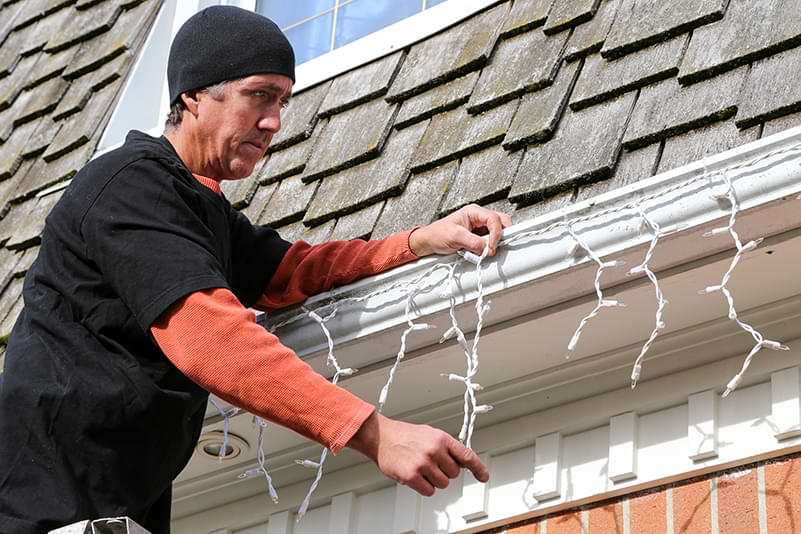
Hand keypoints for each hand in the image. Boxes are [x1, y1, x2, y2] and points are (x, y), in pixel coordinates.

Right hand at [347, 412, 488, 495]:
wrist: (381, 437)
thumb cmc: (404, 435)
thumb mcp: (430, 434)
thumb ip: (447, 446)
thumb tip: (462, 460)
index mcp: (441, 438)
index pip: (466, 455)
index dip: (478, 468)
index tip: (484, 476)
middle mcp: (434, 450)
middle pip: (454, 473)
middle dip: (446, 471)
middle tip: (432, 464)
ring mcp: (423, 464)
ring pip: (443, 484)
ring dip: (434, 480)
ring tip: (422, 468)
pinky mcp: (412, 476)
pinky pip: (429, 491)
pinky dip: (424, 487)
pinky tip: (417, 476)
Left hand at [409, 204, 512, 257]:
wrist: (429, 242)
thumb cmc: (437, 234)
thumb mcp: (455, 237)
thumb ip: (473, 242)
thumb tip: (487, 248)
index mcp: (474, 211)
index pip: (493, 219)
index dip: (496, 233)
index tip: (491, 247)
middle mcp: (479, 218)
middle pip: (501, 222)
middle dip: (501, 235)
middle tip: (495, 247)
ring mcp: (480, 228)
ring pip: (497, 233)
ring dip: (494, 243)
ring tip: (485, 251)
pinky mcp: (478, 238)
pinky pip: (489, 242)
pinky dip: (488, 248)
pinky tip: (480, 252)